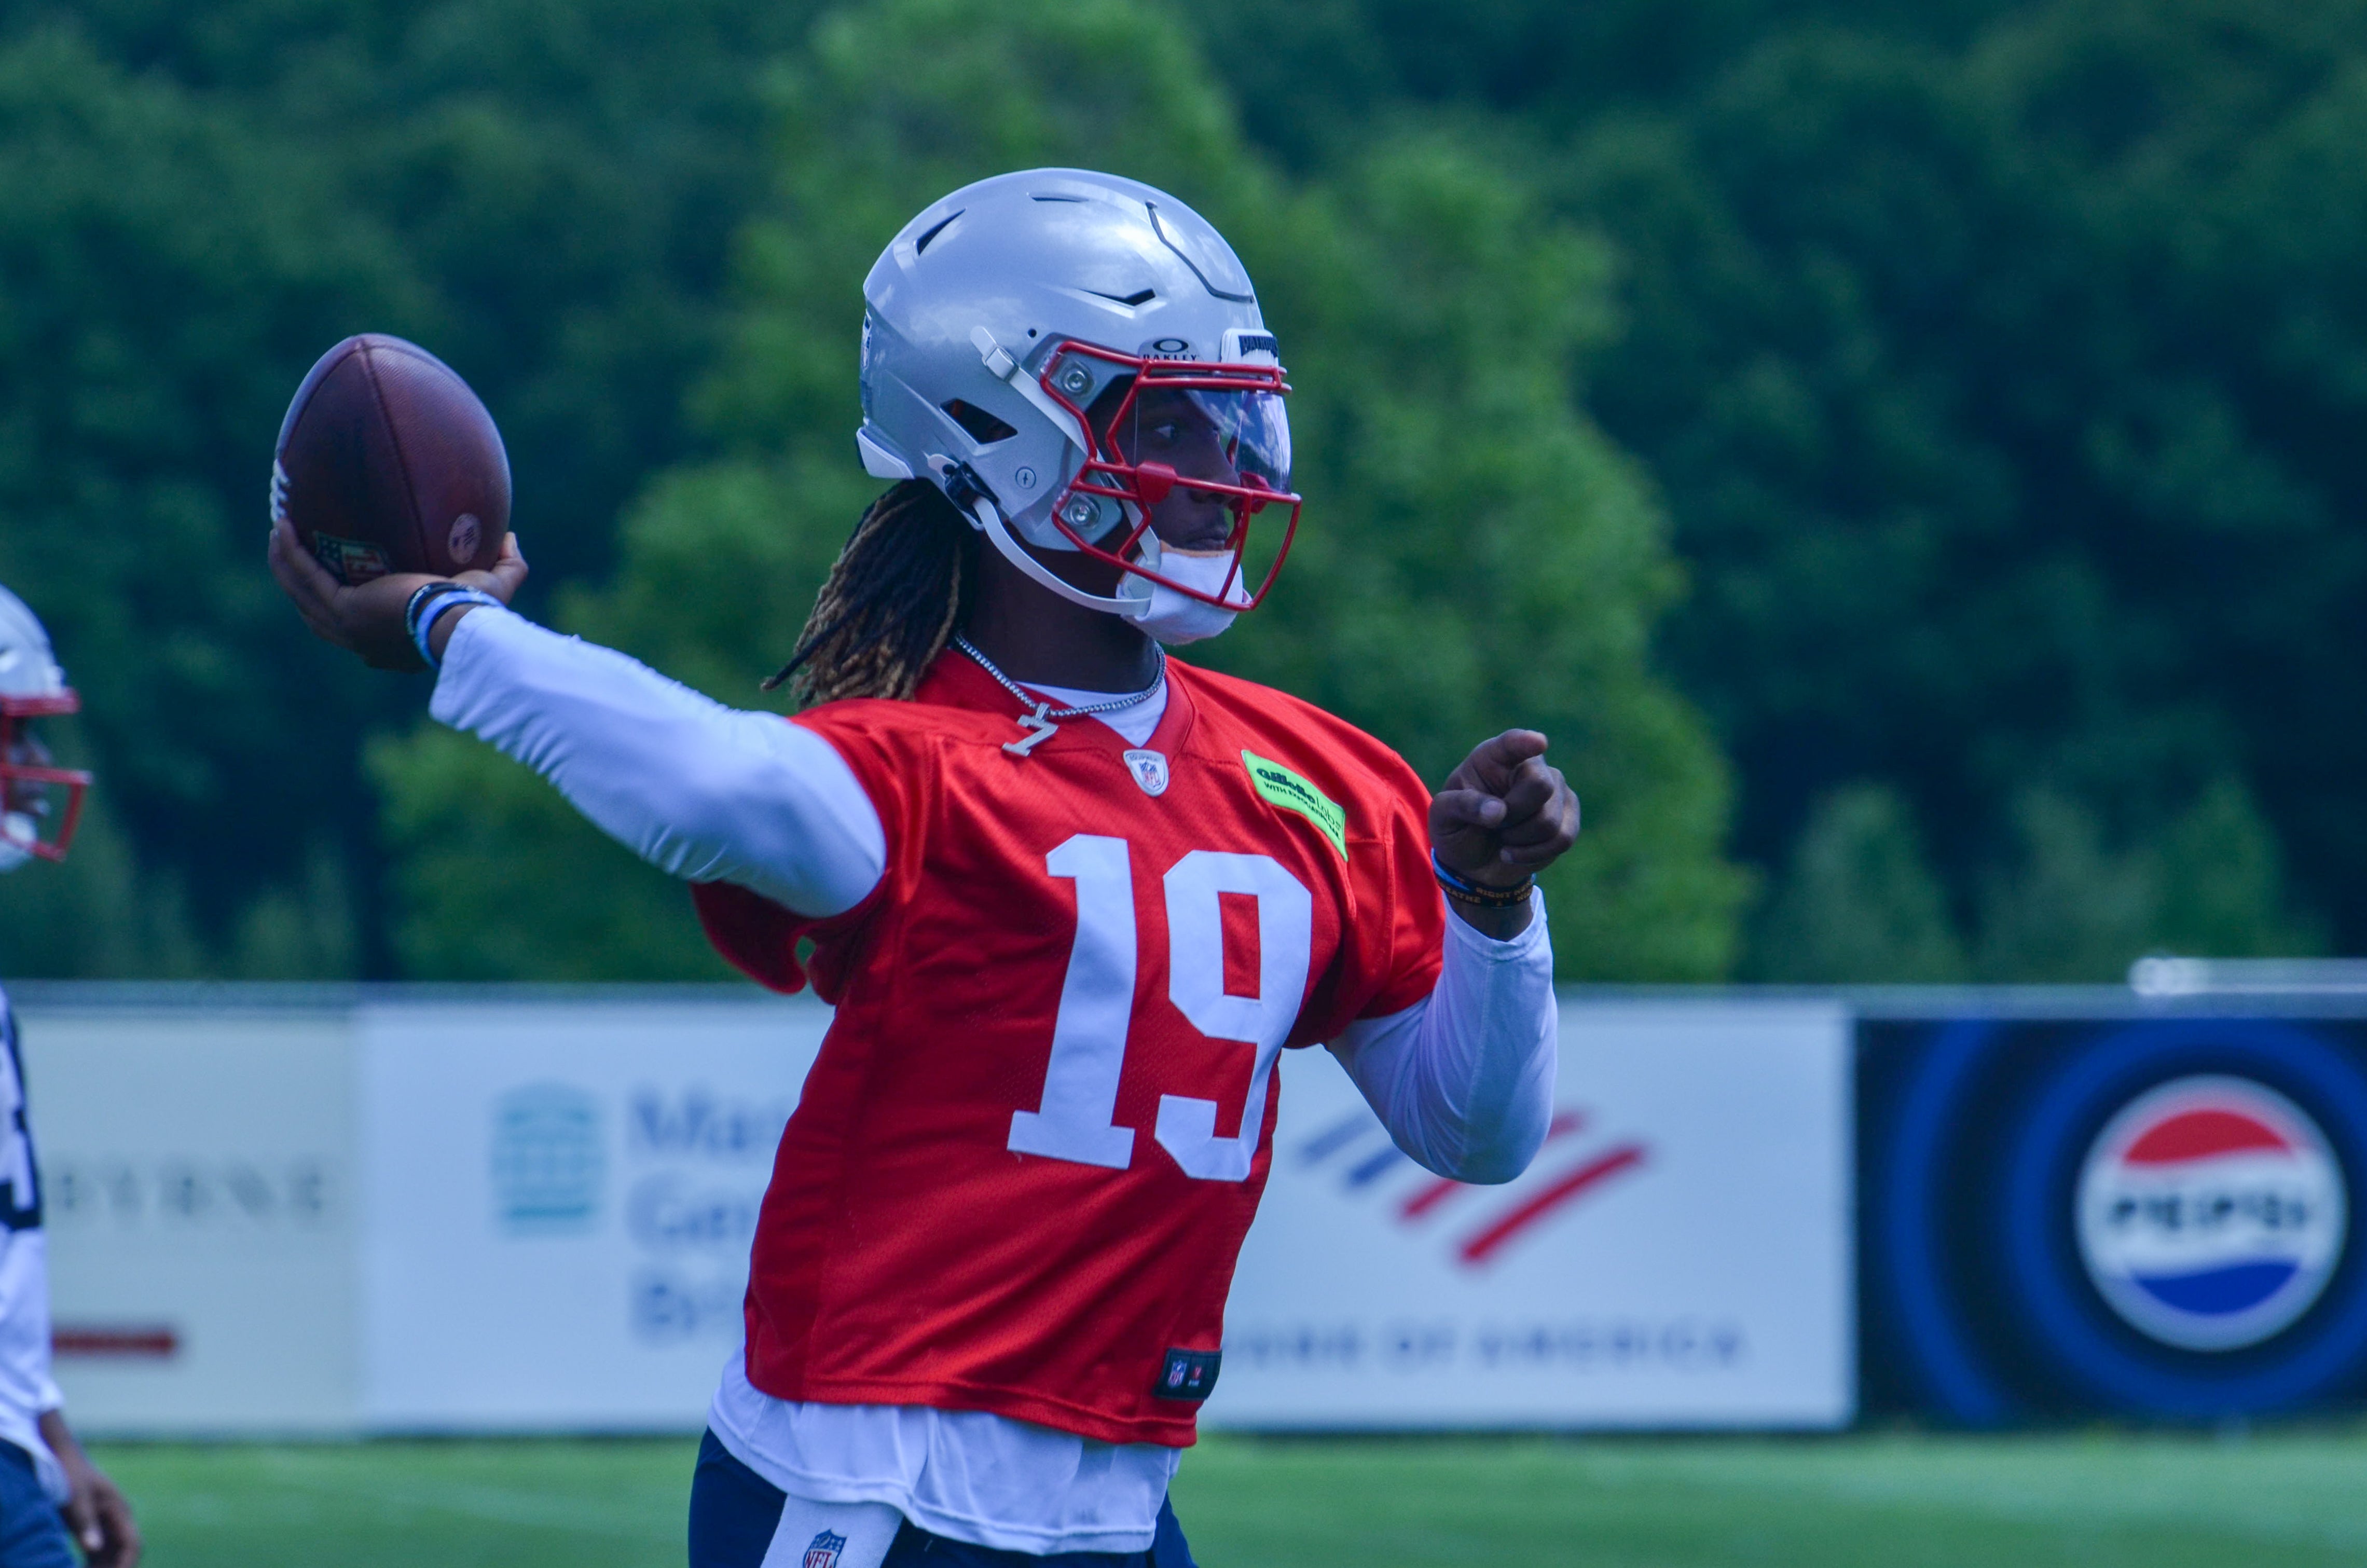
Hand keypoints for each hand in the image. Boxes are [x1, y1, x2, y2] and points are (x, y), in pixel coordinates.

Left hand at [39, 1411, 138, 1566]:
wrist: (63, 1457)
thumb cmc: (70, 1476)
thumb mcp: (76, 1499)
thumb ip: (85, 1524)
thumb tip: (94, 1548)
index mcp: (119, 1510)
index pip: (132, 1544)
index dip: (127, 1565)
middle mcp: (118, 1518)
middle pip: (125, 1551)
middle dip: (117, 1567)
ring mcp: (108, 1521)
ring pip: (113, 1552)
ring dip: (105, 1567)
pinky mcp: (95, 1524)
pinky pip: (100, 1549)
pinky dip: (94, 1563)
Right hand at [267, 514, 526, 670]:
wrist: (461, 626)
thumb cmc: (479, 614)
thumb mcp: (494, 586)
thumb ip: (507, 564)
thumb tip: (510, 537)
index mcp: (390, 645)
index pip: (358, 629)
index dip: (341, 605)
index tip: (339, 582)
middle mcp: (362, 640)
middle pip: (316, 612)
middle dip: (300, 584)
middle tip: (294, 550)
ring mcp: (348, 627)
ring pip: (302, 593)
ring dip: (285, 565)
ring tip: (278, 533)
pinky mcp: (343, 608)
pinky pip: (306, 575)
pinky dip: (291, 553)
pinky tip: (282, 526)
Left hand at [1429, 730, 1579, 935]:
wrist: (1474, 863)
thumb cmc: (1457, 829)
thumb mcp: (1444, 817)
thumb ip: (1463, 806)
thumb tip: (1499, 811)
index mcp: (1493, 757)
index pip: (1511, 744)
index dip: (1525, 742)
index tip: (1538, 743)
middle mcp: (1530, 766)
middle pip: (1540, 785)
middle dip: (1513, 815)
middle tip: (1494, 824)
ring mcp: (1554, 789)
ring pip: (1550, 819)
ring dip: (1519, 839)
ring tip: (1503, 836)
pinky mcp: (1568, 816)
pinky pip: (1563, 837)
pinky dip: (1534, 854)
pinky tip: (1515, 852)